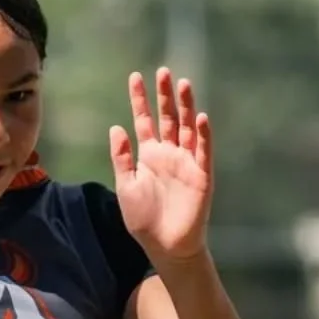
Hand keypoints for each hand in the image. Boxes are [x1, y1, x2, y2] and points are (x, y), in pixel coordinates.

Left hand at [110, 68, 212, 264]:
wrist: (165, 246)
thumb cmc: (143, 219)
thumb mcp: (126, 186)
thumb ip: (121, 158)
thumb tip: (115, 127)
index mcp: (149, 155)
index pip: (144, 121)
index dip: (139, 100)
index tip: (135, 77)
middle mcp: (168, 154)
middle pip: (168, 118)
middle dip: (164, 96)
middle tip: (162, 72)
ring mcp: (186, 162)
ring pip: (186, 128)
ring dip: (186, 107)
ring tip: (183, 84)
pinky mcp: (201, 175)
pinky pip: (203, 151)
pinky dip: (202, 135)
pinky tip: (199, 118)